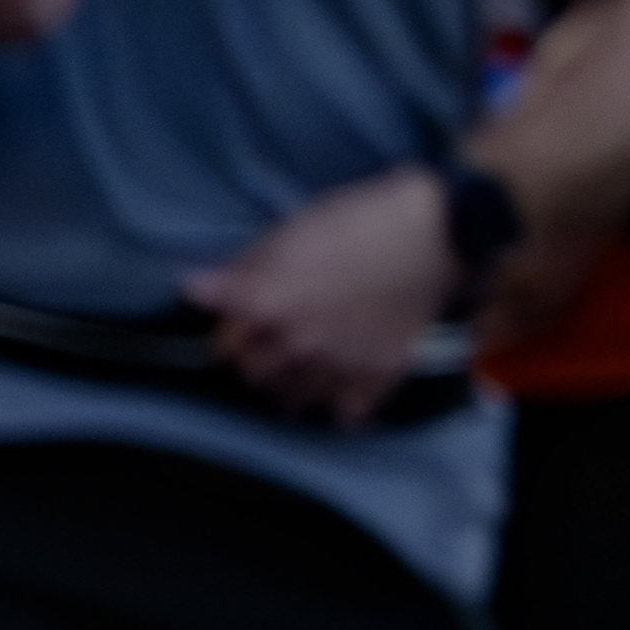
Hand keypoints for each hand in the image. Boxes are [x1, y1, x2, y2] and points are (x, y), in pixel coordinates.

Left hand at [189, 168, 452, 425]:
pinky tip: (340, 390)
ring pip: (296, 399)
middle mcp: (296, 345)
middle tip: (270, 345)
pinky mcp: (379, 374)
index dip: (229, 330)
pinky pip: (348, 412)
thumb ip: (245, 265)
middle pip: (256, 376)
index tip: (240, 321)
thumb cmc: (357, 218)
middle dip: (257, 361)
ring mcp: (338, 365)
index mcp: (270, 305)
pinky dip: (339, 406)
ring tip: (302, 370)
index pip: (224, 342)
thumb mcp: (292, 227)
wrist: (434, 231)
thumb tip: (196, 288)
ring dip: (292, 387)